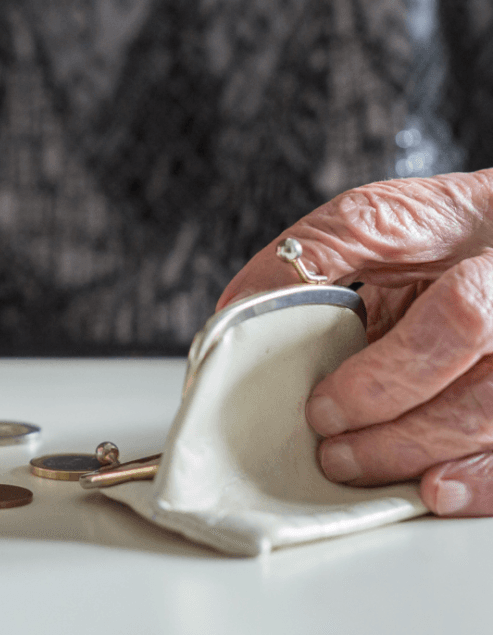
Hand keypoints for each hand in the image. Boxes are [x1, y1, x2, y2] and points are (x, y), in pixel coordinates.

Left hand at [217, 171, 492, 517]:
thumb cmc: (446, 229)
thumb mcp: (382, 218)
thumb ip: (318, 252)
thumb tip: (242, 302)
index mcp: (490, 269)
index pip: (458, 320)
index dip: (389, 374)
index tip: (325, 405)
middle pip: (479, 398)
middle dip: (396, 434)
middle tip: (332, 450)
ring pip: (488, 432)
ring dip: (419, 461)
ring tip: (356, 469)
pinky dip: (475, 483)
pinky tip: (433, 491)